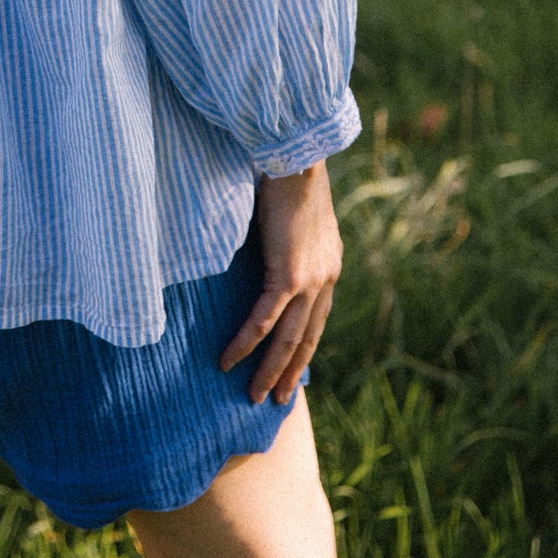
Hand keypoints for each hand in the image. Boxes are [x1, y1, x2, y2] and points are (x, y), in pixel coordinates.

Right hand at [218, 161, 342, 406]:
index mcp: (329, 264)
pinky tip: (228, 361)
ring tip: (254, 396)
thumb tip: (264, 250)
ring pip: (289, 339)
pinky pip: (264, 321)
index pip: (317, 317)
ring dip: (270, 370)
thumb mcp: (291, 215)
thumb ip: (284, 240)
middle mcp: (325, 278)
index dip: (304, 345)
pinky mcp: (288, 276)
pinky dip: (246, 343)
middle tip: (276, 400)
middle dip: (291, 371)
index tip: (291, 368)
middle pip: (308, 338)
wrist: (296, 158)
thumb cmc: (287, 173)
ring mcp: (310, 280)